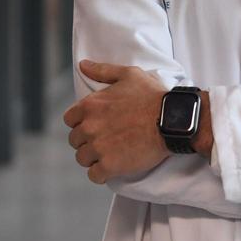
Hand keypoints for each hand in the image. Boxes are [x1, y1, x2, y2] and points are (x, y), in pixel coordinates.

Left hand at [63, 60, 168, 183]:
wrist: (171, 120)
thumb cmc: (152, 96)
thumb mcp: (128, 75)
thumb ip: (102, 70)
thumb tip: (82, 65)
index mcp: (90, 105)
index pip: (69, 120)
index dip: (81, 122)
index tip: (95, 124)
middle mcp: (89, 127)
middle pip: (75, 140)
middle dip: (88, 140)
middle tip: (106, 139)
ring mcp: (98, 147)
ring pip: (82, 159)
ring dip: (94, 158)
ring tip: (111, 153)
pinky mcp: (109, 166)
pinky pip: (94, 175)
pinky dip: (102, 173)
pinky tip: (114, 166)